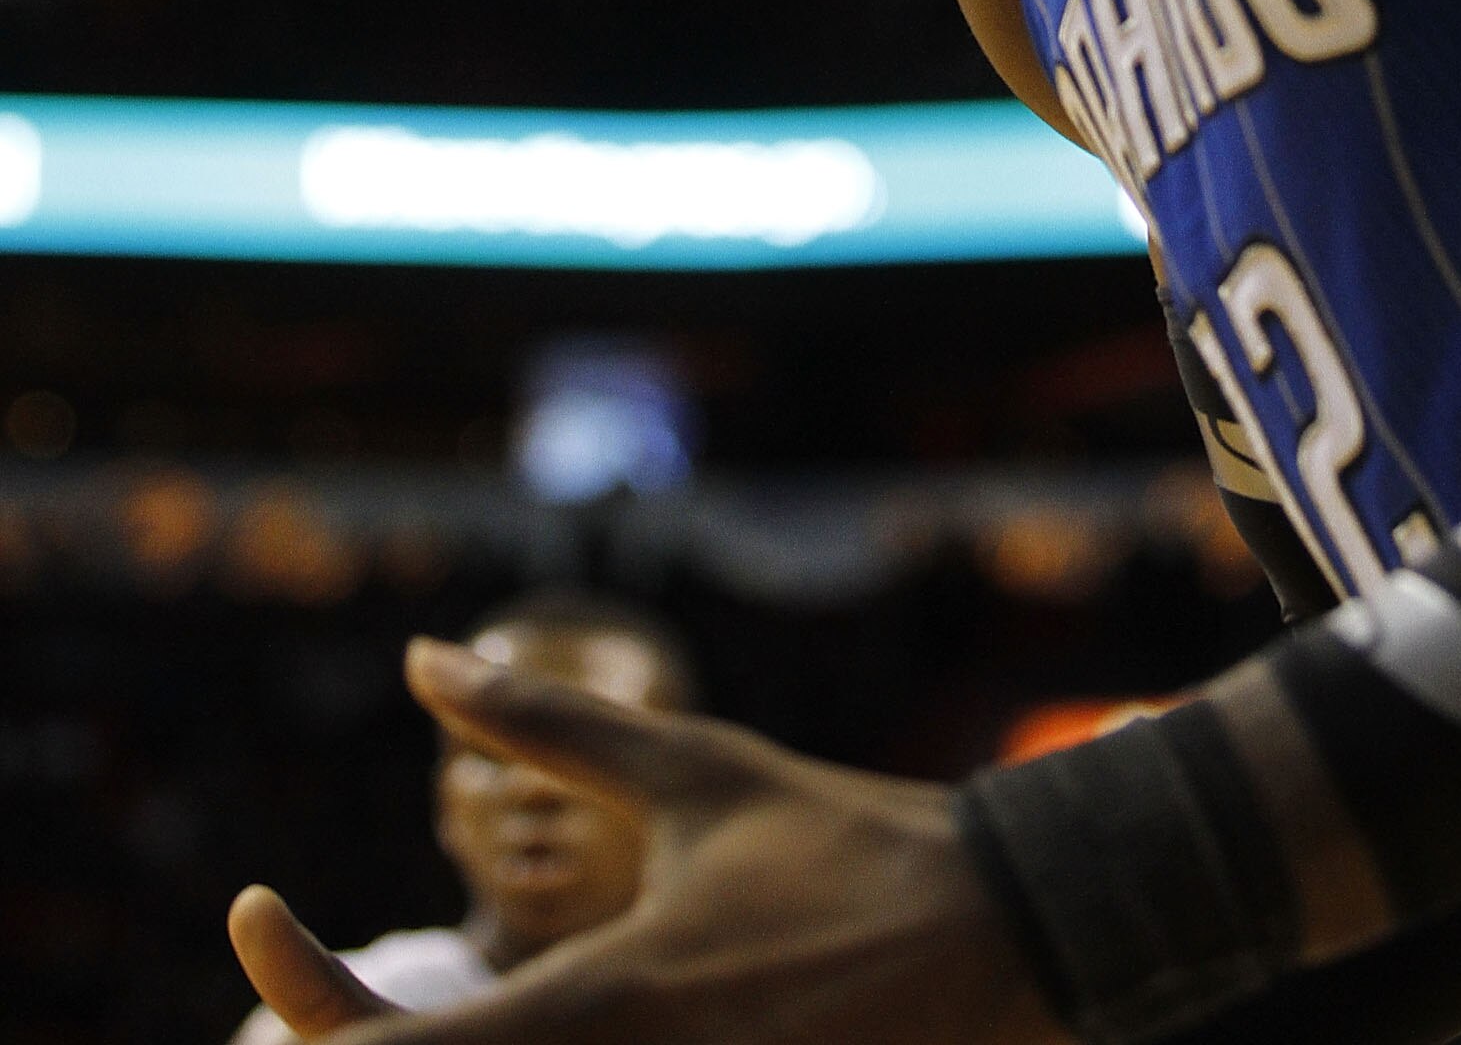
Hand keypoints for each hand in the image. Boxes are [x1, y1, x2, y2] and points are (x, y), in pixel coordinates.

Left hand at [230, 636, 1062, 1044]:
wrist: (1003, 944)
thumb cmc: (845, 848)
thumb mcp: (695, 773)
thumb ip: (550, 724)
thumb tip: (423, 657)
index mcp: (598, 1004)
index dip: (292, 989)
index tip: (252, 907)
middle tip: (310, 981)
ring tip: (393, 1011)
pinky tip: (500, 1028)